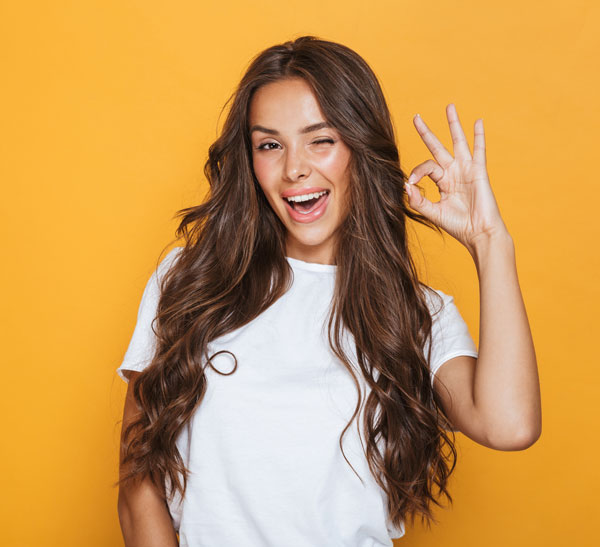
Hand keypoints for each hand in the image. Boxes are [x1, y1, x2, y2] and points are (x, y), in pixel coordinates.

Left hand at [406, 103, 508, 252]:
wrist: (479, 233)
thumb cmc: (458, 225)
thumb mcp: (433, 213)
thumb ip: (418, 200)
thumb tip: (405, 185)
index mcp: (441, 182)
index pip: (426, 167)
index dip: (417, 172)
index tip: (412, 183)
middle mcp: (452, 173)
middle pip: (437, 147)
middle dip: (426, 132)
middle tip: (416, 117)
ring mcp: (466, 169)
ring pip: (458, 142)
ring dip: (453, 124)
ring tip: (449, 106)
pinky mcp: (478, 171)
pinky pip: (479, 150)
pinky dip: (479, 136)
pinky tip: (477, 121)